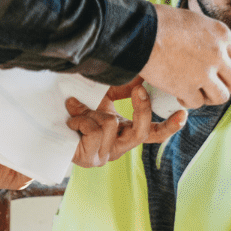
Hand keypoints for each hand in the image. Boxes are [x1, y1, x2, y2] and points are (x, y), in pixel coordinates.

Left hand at [65, 81, 185, 167]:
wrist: (47, 128)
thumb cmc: (77, 109)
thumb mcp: (104, 96)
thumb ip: (124, 87)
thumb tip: (143, 72)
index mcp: (126, 133)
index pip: (154, 134)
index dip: (170, 126)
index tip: (183, 113)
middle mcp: (119, 147)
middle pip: (142, 132)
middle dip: (142, 108)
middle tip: (139, 89)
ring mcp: (105, 155)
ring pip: (111, 124)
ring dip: (93, 111)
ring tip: (77, 109)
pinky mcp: (90, 159)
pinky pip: (94, 129)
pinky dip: (81, 118)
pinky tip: (71, 120)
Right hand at [141, 3, 230, 108]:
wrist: (140, 33)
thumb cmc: (160, 22)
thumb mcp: (193, 20)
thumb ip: (207, 36)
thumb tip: (209, 47)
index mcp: (221, 34)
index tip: (227, 75)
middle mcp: (218, 54)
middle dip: (226, 86)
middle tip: (214, 88)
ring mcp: (204, 73)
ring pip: (221, 96)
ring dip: (211, 97)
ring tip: (199, 95)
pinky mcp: (188, 88)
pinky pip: (197, 103)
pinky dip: (189, 101)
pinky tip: (180, 96)